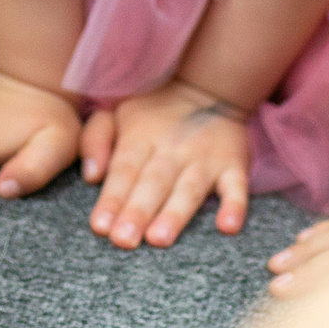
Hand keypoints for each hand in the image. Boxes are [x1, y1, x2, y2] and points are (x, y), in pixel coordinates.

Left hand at [80, 78, 251, 248]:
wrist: (206, 87)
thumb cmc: (151, 110)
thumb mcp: (115, 112)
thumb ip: (96, 140)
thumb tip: (90, 176)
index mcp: (140, 137)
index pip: (124, 171)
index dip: (112, 199)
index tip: (100, 227)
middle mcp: (172, 149)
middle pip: (152, 183)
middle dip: (137, 212)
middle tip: (123, 240)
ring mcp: (205, 159)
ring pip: (188, 189)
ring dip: (175, 215)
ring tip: (159, 239)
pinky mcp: (234, 166)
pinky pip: (237, 187)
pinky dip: (235, 207)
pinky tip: (228, 227)